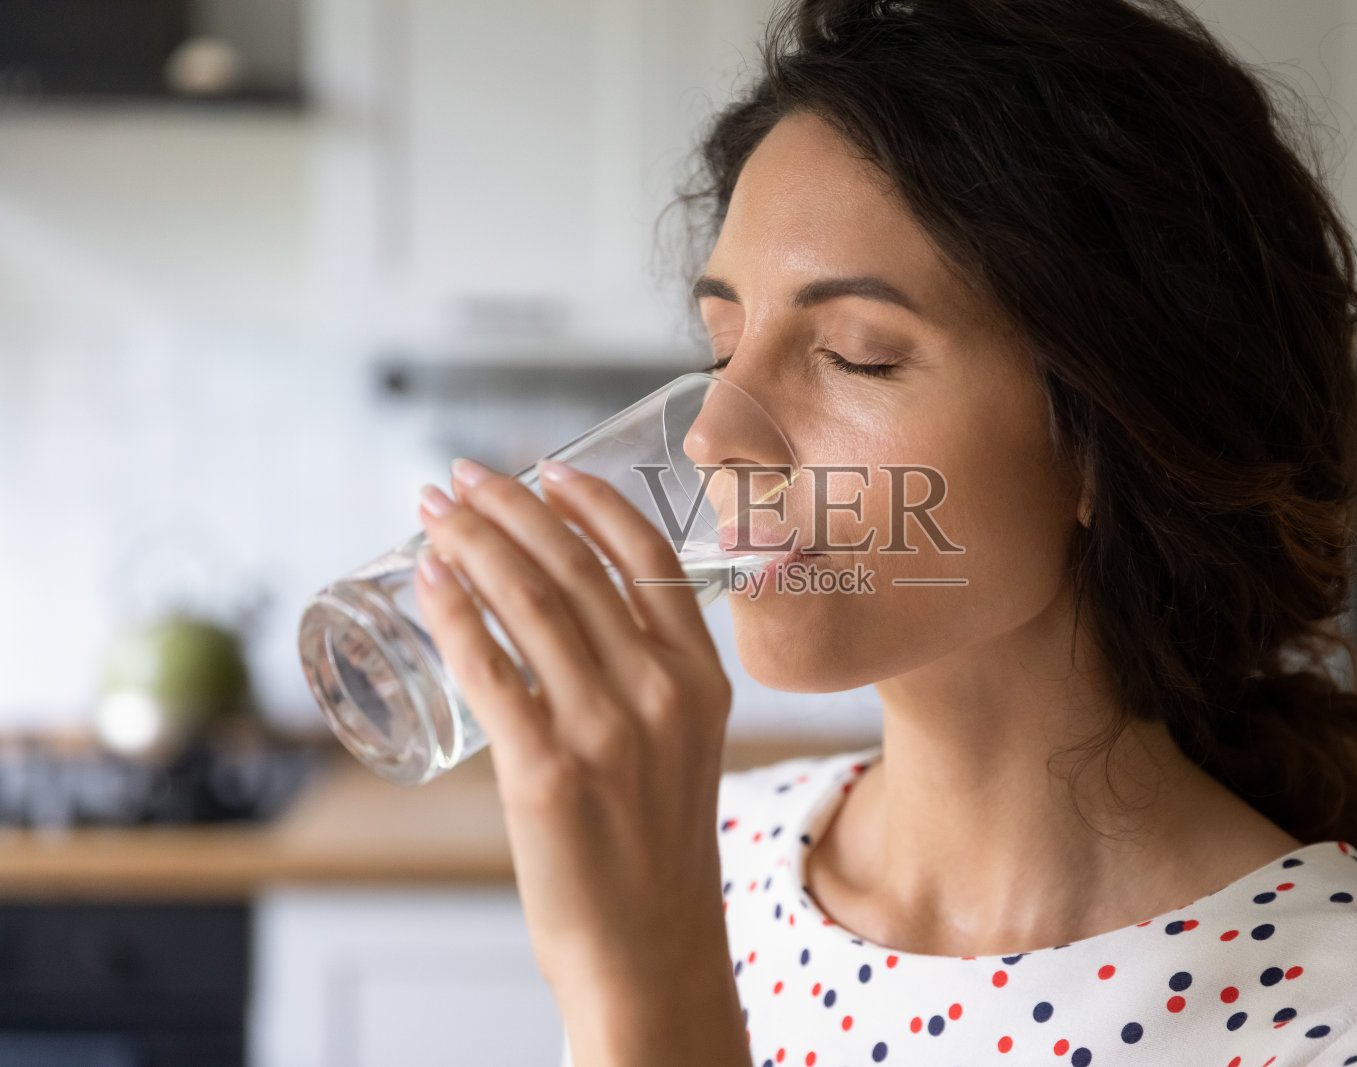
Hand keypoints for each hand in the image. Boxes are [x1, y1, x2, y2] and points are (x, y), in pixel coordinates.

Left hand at [412, 457, 736, 1008]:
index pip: (649, 557)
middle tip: (462, 476)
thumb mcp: (684, 748)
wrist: (650, 951)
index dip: (589, 500)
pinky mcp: (546, 772)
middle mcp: (661, 692)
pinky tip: (427, 581)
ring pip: (529, 603)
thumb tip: (565, 621)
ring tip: (433, 512)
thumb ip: (647, 682)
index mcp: (703, 679)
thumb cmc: (657, 853)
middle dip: (510, 506)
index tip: (544, 468)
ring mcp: (606, 730)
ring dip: (472, 543)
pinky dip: (453, 614)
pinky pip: (489, 669)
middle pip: (576, 567)